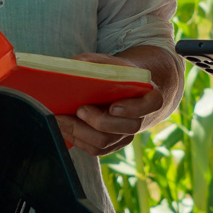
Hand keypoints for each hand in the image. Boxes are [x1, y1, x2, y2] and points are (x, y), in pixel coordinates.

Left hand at [57, 52, 172, 155]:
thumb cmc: (115, 74)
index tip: (113, 106)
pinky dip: (77, 140)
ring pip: (105, 142)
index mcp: (149, 95)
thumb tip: (73, 65)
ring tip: (61, 120)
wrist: (120, 89)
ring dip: (81, 132)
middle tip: (80, 109)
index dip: (134, 108)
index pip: (151, 104)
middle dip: (99, 121)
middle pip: (125, 127)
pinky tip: (64, 128)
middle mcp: (140, 119)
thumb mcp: (109, 63)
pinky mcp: (112, 144)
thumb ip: (95, 62)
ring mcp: (126, 135)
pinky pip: (96, 149)